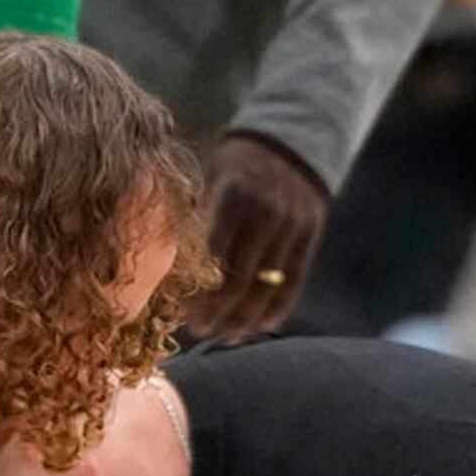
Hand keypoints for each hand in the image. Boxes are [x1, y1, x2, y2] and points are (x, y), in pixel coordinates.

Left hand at [186, 133, 328, 339]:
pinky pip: (295, 278)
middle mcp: (266, 210)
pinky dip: (279, 305)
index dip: (198, 289)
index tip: (180, 314)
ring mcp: (292, 222)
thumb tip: (165, 271)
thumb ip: (194, 218)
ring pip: (267, 284)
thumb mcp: (209, 177)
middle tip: (199, 331)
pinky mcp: (310, 232)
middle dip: (218, 311)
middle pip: (240, 276)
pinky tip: (263, 325)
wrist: (287, 138)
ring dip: (246, 316)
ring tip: (228, 337)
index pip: (213, 256)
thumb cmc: (233, 166)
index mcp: (234, 194)